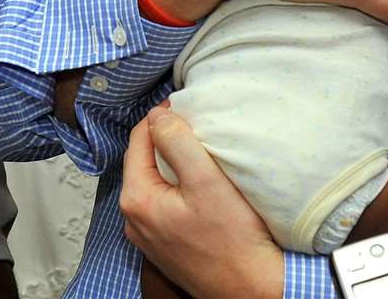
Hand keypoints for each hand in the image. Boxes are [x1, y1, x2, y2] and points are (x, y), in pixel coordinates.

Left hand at [120, 104, 282, 298]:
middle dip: (166, 140)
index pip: (139, 139)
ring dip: (174, 163)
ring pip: (155, 181)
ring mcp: (149, 235)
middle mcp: (134, 219)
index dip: (161, 117)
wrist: (253, 289)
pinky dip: (179, 187)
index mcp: (136, 199)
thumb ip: (178, 142)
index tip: (185, 107)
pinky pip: (165, 202)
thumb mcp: (206, 180)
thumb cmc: (233, 241)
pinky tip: (202, 184)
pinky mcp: (166, 244)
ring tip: (201, 153)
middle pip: (144, 160)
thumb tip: (159, 116)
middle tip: (196, 127)